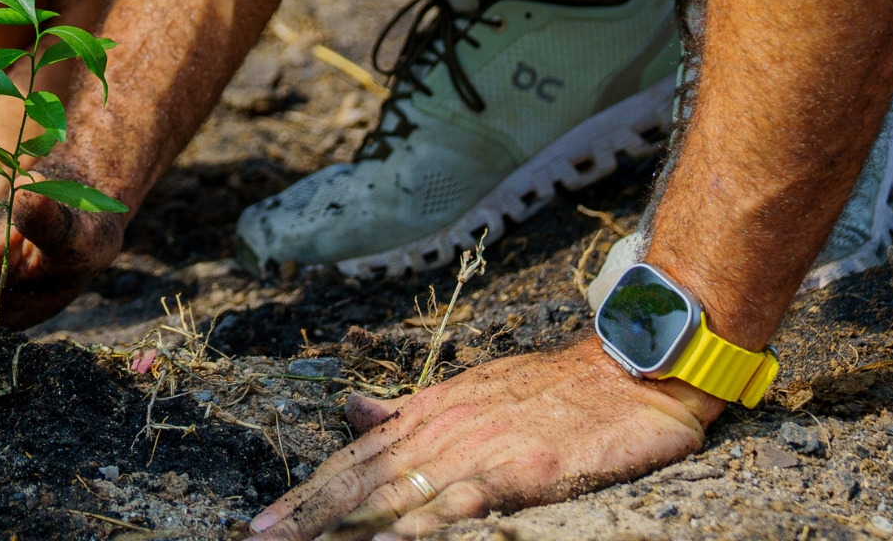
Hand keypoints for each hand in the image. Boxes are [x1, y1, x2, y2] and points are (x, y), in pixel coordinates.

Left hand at [249, 339, 720, 538]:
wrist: (628, 368)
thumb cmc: (552, 388)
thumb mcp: (468, 390)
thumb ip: (408, 409)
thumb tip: (351, 408)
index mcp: (426, 413)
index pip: (352, 458)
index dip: (306, 493)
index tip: (263, 523)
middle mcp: (440, 429)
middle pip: (358, 479)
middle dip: (306, 515)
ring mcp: (476, 449)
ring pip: (394, 493)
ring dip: (342, 524)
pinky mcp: (518, 469)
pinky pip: (458, 505)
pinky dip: (420, 527)